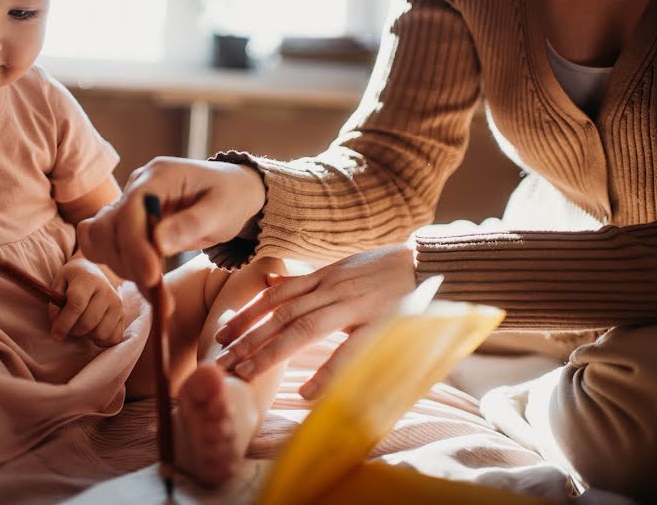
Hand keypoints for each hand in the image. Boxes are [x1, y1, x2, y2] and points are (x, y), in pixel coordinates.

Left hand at [49, 258, 123, 347]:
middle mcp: (106, 290)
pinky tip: (93, 332)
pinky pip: (113, 339)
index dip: (65, 322)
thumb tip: (58, 327)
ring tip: (81, 327)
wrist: (93, 273)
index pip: (77, 303)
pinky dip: (101, 341)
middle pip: (88, 322)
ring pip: (101, 333)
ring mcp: (117, 303)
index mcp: (88, 279)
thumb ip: (55, 305)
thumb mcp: (58, 284)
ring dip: (87, 336)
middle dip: (73, 331)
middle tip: (67, 328)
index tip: (55, 334)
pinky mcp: (123, 315)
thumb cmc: (71, 281)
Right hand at [77, 157, 265, 287]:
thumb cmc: (230, 198)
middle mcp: (137, 185)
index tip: (150, 278)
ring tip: (154, 285)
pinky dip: (115, 262)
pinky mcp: (124, 221)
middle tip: (158, 291)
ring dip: (121, 266)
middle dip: (129, 262)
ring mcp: (127, 202)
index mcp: (160, 175)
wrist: (231, 193)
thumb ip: (192, 224)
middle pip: (109, 225)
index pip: (131, 207)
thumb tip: (159, 243)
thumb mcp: (221, 211)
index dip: (135, 245)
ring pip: (99, 237)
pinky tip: (141, 275)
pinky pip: (100, 242)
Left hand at [213, 244, 416, 398]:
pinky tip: (307, 394)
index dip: (247, 313)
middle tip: (222, 359)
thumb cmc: (389, 269)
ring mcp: (353, 304)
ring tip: (247, 371)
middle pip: (280, 313)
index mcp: (324, 277)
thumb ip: (310, 280)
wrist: (433, 263)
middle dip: (248, 336)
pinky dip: (327, 372)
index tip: (223, 332)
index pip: (275, 295)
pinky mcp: (378, 321)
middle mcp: (332, 288)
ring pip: (302, 328)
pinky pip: (348, 349)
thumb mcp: (343, 268)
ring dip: (271, 351)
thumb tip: (274, 283)